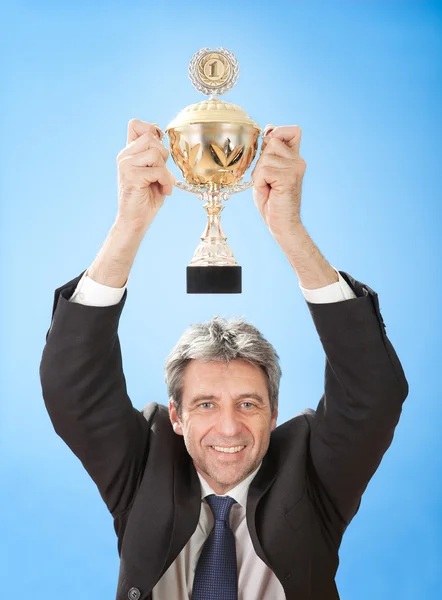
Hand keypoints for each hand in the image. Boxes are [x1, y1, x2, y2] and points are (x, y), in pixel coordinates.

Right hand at [116, 119, 175, 232]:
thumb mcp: (154, 171)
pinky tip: (163, 190)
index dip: (151, 131)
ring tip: (162, 183)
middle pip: (151, 138)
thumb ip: (155, 154)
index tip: (159, 150)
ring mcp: (125, 165)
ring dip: (165, 171)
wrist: (136, 220)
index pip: (135, 124)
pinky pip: (157, 170)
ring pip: (155, 153)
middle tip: (161, 173)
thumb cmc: (146, 197)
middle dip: (163, 156)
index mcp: (129, 152)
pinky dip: (165, 182)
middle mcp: (124, 156)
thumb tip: (161, 134)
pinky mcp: (131, 176)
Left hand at [252, 125, 305, 240]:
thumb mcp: (267, 171)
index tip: (269, 152)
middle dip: (261, 161)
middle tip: (267, 180)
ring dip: (259, 174)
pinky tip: (269, 191)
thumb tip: (268, 130)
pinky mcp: (289, 177)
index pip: (292, 130)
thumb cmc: (272, 201)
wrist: (281, 224)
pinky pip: (263, 171)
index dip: (277, 133)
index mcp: (295, 157)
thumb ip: (268, 152)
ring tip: (268, 187)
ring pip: (265, 158)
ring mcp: (296, 168)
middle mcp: (298, 160)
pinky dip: (259, 182)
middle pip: (271, 142)